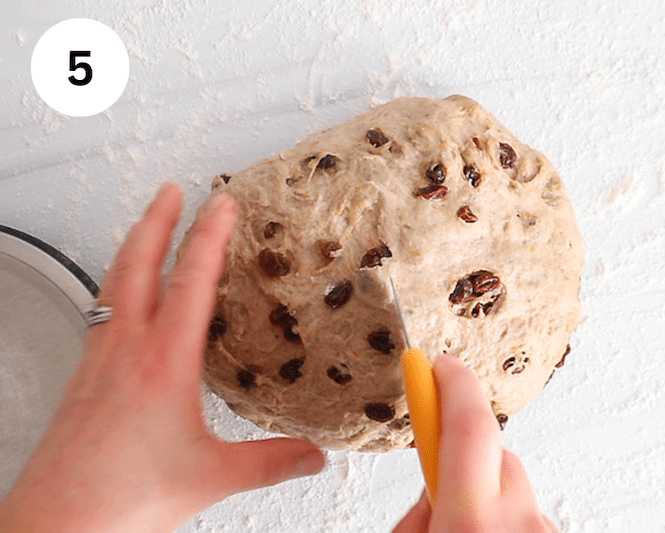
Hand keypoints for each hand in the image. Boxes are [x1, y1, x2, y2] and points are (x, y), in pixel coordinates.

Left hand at [0, 183, 324, 532]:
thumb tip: (311, 455)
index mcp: (162, 362)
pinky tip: (123, 298)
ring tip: (146, 228)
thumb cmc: (119, 496)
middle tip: (171, 190)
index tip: (221, 205)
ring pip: (114, 283)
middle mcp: (125, 349)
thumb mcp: (210, 476)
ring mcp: (98, 359)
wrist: (56, 522)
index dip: (209, 236)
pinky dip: (117, 285)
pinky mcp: (83, 375)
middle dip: (158, 219)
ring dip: (133, 247)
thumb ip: (269, 462)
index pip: (191, 281)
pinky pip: (102, 311)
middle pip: (139, 264)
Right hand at [393, 354, 557, 532]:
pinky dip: (507, 523)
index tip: (437, 365)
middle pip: (494, 454)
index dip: (453, 387)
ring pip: (513, 488)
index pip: (468, 425)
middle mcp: (519, 522)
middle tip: (440, 491)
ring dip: (488, 499)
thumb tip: (431, 497)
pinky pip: (527, 515)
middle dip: (465, 457)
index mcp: (471, 522)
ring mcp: (544, 531)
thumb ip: (416, 516)